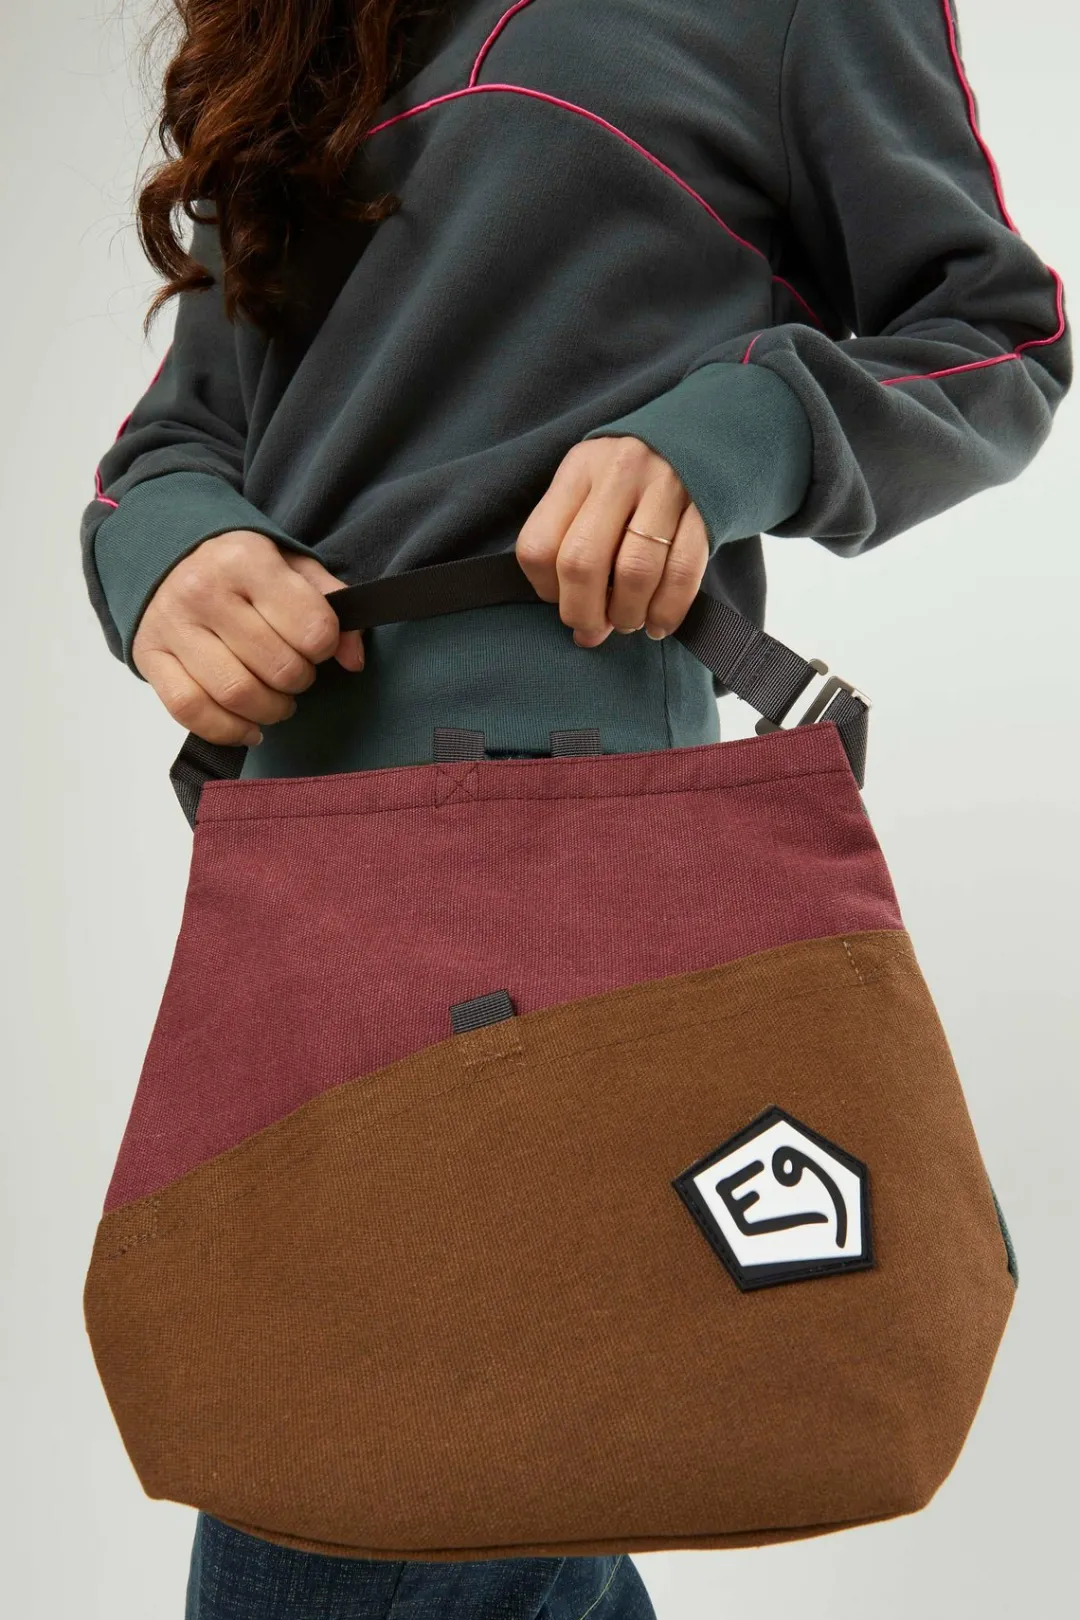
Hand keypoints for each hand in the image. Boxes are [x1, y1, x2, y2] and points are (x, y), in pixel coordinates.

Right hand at [131, 530, 363, 746]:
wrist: (166, 554)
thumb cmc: (239, 567)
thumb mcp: (291, 566)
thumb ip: (331, 604)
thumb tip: (353, 659)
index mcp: (247, 561)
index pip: (312, 628)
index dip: (324, 646)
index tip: (315, 644)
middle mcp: (204, 591)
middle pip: (278, 668)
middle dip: (299, 681)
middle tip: (294, 672)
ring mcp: (173, 626)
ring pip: (237, 694)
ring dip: (270, 710)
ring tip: (275, 699)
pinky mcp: (150, 657)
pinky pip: (191, 711)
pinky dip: (227, 730)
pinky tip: (248, 728)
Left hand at [514, 436, 708, 646]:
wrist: (705, 437)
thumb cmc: (634, 480)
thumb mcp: (592, 488)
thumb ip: (573, 542)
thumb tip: (581, 625)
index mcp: (579, 468)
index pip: (540, 545)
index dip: (546, 590)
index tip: (562, 600)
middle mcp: (619, 472)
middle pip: (582, 562)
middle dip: (584, 612)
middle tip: (593, 629)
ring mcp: (666, 486)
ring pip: (634, 572)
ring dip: (628, 614)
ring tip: (628, 622)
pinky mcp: (705, 507)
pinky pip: (682, 572)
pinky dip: (668, 610)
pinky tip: (659, 625)